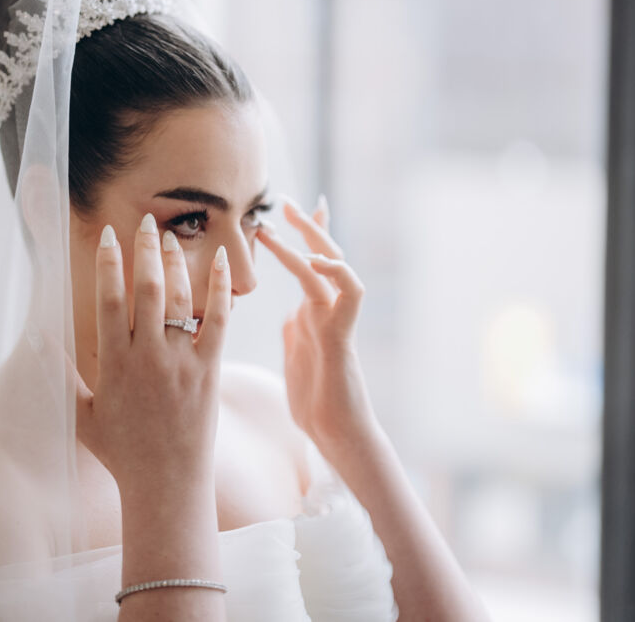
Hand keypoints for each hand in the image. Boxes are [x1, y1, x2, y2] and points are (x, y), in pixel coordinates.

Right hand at [72, 214, 231, 495]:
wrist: (166, 485)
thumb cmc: (121, 452)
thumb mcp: (80, 415)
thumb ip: (61, 375)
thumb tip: (39, 338)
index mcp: (113, 365)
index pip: (109, 301)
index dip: (108, 264)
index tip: (108, 236)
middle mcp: (146, 358)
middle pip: (145, 290)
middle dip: (144, 250)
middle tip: (144, 219)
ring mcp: (180, 363)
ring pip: (178, 300)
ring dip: (176, 263)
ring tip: (171, 236)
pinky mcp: (208, 371)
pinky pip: (216, 321)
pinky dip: (218, 289)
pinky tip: (220, 261)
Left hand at [256, 196, 378, 461]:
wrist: (334, 433)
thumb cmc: (316, 402)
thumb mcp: (295, 355)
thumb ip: (295, 331)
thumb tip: (289, 315)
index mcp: (313, 312)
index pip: (311, 263)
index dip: (305, 234)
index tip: (289, 207)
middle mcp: (327, 310)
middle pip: (323, 255)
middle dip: (306, 226)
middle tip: (285, 200)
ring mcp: (336, 320)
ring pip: (331, 267)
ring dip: (311, 241)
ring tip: (288, 220)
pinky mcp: (342, 336)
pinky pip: (349, 295)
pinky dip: (337, 273)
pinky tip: (317, 261)